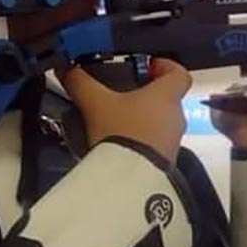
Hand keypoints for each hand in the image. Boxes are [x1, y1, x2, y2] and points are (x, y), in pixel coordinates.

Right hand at [59, 58, 191, 162]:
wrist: (131, 180)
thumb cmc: (121, 132)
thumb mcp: (95, 103)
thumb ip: (80, 82)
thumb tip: (67, 68)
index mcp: (166, 96)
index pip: (179, 73)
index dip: (165, 66)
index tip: (147, 66)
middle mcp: (175, 117)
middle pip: (166, 99)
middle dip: (144, 96)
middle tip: (119, 96)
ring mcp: (172, 142)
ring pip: (159, 123)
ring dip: (140, 121)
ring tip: (112, 124)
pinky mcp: (166, 163)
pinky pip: (154, 145)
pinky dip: (139, 142)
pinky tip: (116, 146)